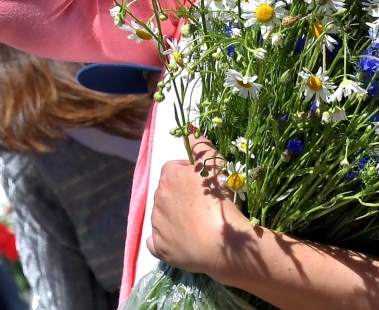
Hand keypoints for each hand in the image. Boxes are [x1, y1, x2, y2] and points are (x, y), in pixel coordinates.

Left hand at [147, 136, 252, 277]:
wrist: (223, 241)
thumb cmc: (220, 200)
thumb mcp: (216, 165)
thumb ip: (201, 146)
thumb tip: (189, 131)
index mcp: (169, 176)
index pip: (175, 168)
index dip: (190, 175)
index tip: (206, 185)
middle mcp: (157, 198)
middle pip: (168, 192)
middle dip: (181, 196)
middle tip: (204, 205)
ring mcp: (156, 224)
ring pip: (163, 215)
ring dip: (175, 217)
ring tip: (198, 224)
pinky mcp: (158, 247)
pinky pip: (157, 240)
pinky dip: (166, 239)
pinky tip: (182, 241)